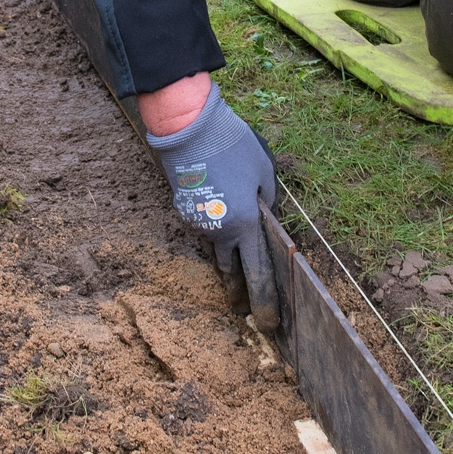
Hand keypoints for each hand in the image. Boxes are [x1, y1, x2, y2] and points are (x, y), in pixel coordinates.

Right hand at [144, 80, 278, 331]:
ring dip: (227, 255)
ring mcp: (198, 224)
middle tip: (244, 310)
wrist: (190, 128)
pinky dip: (213, 227)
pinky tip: (217, 210)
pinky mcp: (184, 212)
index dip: (263, 303)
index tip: (268, 325)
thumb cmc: (234, 146)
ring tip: (233, 263)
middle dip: (240, 293)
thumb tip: (265, 217)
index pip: (257, 274)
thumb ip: (268, 202)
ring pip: (217, 248)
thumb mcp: (265, 172)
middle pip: (232, 271)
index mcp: (245, 225)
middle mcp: (220, 231)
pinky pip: (204, 227)